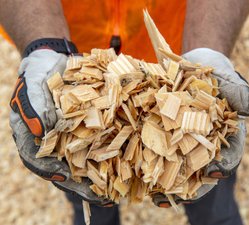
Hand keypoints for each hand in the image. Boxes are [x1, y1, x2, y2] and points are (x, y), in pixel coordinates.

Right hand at [10, 49, 112, 205]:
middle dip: (85, 184)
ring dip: (103, 175)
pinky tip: (127, 160)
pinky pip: (103, 142)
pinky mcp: (92, 128)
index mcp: (38, 140)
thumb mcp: (30, 85)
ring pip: (88, 160)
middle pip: (70, 169)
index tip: (68, 180)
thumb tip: (40, 130)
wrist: (56, 62)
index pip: (43, 163)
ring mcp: (76, 137)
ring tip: (119, 189)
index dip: (55, 173)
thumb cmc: (38, 75)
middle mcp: (58, 144)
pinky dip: (113, 152)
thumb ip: (32, 106)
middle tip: (103, 198)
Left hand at [152, 48, 248, 206]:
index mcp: (221, 138)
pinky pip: (156, 149)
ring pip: (175, 166)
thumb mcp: (230, 83)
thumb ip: (240, 94)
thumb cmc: (217, 78)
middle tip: (174, 197)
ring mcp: (181, 141)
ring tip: (152, 194)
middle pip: (197, 171)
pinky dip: (148, 160)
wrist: (196, 68)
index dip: (220, 167)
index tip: (214, 173)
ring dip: (164, 181)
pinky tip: (136, 170)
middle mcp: (201, 145)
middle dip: (188, 186)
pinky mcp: (162, 133)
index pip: (224, 157)